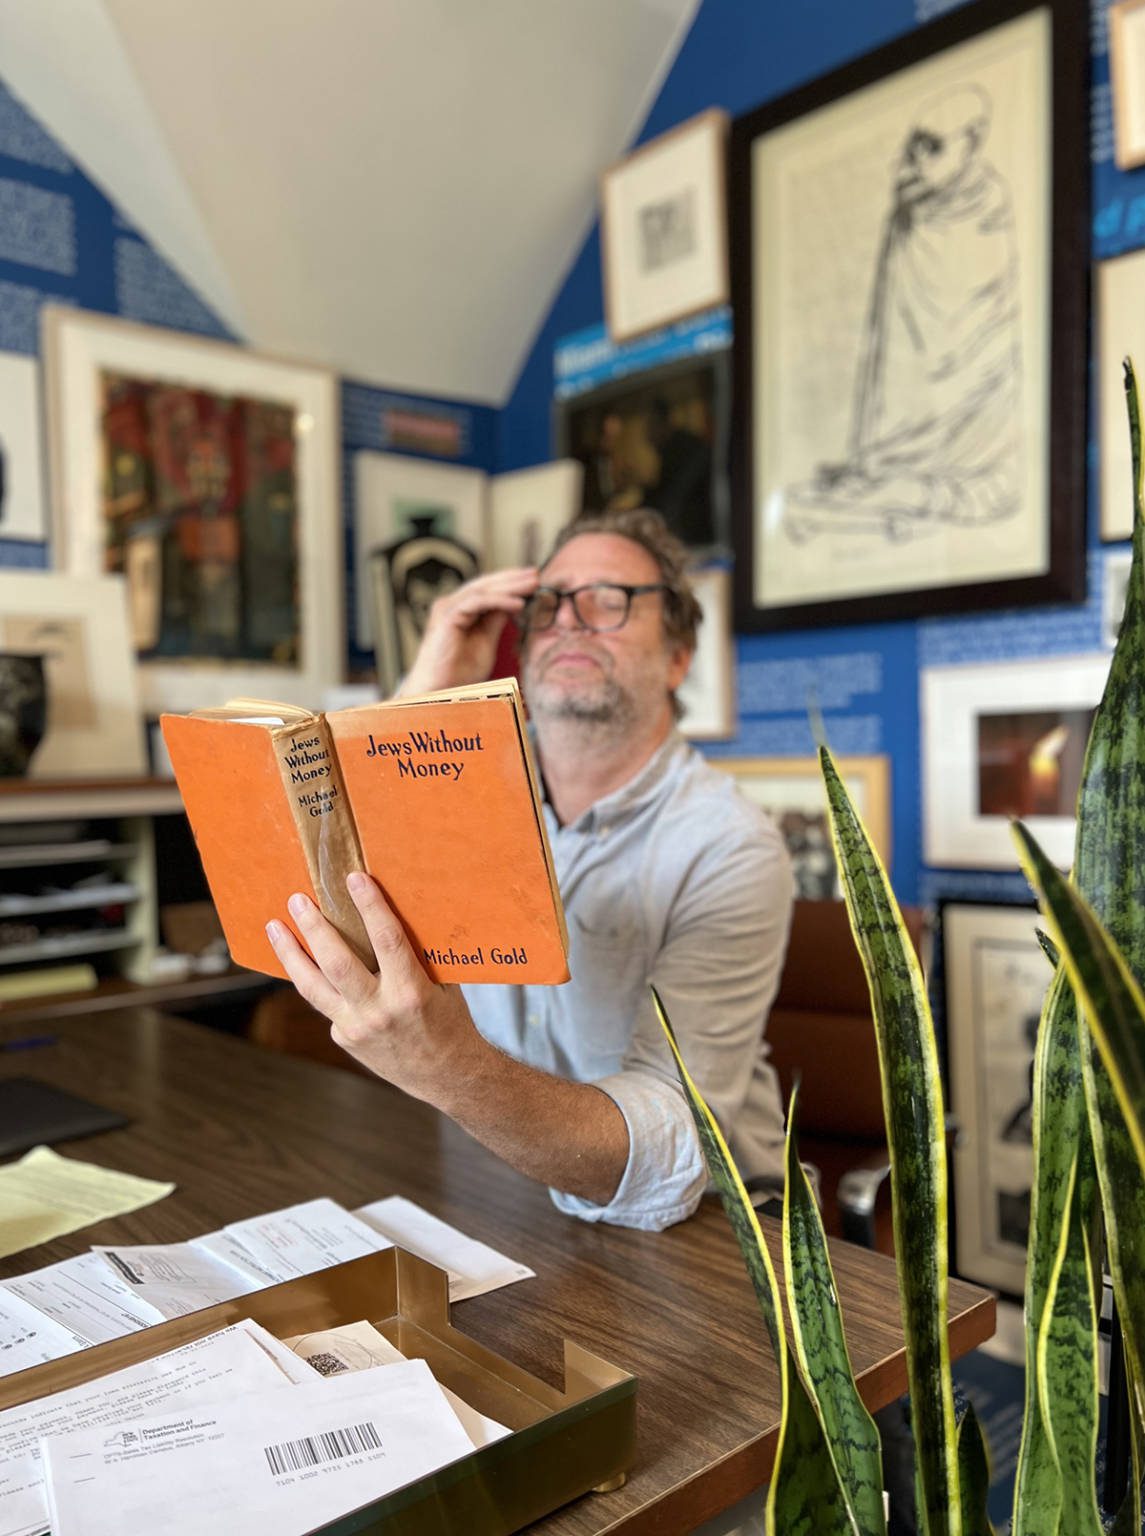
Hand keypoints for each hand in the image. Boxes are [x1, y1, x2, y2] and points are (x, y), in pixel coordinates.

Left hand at [266, 872, 481, 1105]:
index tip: (354, 879)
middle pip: (337, 963)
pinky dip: (316, 980)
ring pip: (313, 987)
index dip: (371, 906)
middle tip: (298, 899)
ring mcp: (357, 1028)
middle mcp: (380, 1011)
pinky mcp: (344, 1038)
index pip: (387, 940)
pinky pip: (326, 1003)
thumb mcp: (442, 985)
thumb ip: (416, 956)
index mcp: (411, 992)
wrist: (447, 1075)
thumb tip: (390, 917)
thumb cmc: (450, 1023)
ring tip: (275, 926)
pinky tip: (303, 961)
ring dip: (291, 954)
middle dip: (314, 927)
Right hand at [397, 567, 538, 695]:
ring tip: (533, 584)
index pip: (487, 590)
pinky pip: (477, 602)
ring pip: (483, 590)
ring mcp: (448, 608)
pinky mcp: (448, 616)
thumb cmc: (458, 673)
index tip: (534, 581)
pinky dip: (500, 601)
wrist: (439, 691)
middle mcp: (452, 604)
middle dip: (513, 578)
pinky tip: (519, 604)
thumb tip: (514, 603)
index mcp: (460, 610)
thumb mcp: (485, 643)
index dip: (510, 583)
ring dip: (510, 586)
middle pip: (486, 585)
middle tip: (537, 574)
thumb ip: (495, 622)